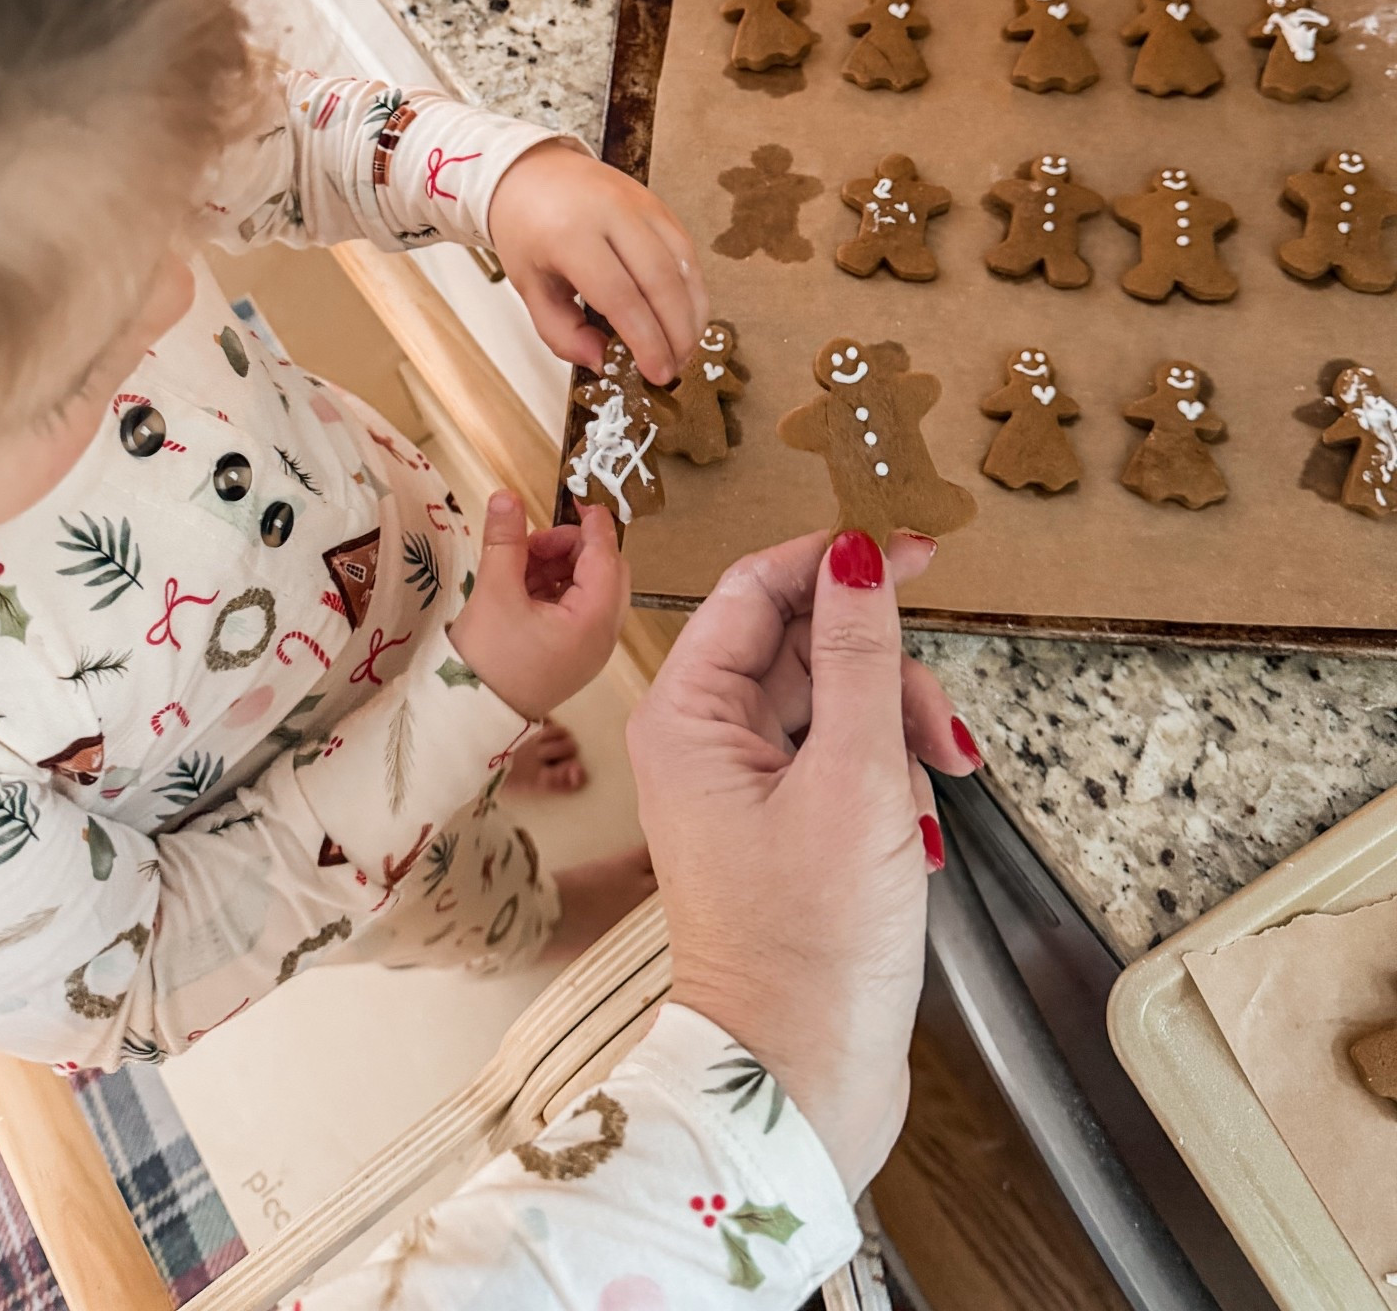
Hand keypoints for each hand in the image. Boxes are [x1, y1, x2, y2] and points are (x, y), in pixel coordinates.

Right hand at [450, 493, 630, 719]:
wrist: (471, 716)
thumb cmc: (487, 659)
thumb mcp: (494, 591)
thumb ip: (506, 540)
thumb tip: (507, 496)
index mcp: (593, 621)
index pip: (606, 557)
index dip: (593, 523)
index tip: (577, 498)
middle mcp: (602, 635)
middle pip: (604, 571)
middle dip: (570, 547)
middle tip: (532, 542)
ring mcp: (589, 647)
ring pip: (588, 587)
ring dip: (558, 565)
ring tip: (517, 564)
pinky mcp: (572, 654)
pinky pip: (575, 607)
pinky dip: (553, 588)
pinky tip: (520, 584)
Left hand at [488, 142, 707, 386]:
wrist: (530, 172)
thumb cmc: (527, 230)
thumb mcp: (530, 286)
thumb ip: (562, 332)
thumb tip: (603, 361)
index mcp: (570, 234)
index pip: (620, 296)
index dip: (646, 340)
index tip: (656, 374)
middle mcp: (611, 213)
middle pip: (660, 281)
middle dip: (675, 334)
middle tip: (674, 369)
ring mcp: (641, 204)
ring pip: (682, 266)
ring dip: (691, 315)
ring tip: (683, 350)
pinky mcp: (658, 205)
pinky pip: (687, 252)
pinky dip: (692, 290)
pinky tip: (685, 318)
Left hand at [627, 529, 978, 1197]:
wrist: (802, 1084)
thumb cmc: (813, 944)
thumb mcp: (853, 777)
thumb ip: (859, 655)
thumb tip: (858, 556)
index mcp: (687, 713)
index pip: (757, 586)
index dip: (838, 559)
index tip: (918, 547)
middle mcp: (703, 739)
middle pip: (806, 643)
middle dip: (885, 674)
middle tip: (944, 730)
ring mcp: (744, 785)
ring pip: (835, 701)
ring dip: (898, 732)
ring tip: (933, 796)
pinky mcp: (784, 827)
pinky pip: (843, 760)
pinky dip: (889, 780)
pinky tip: (915, 833)